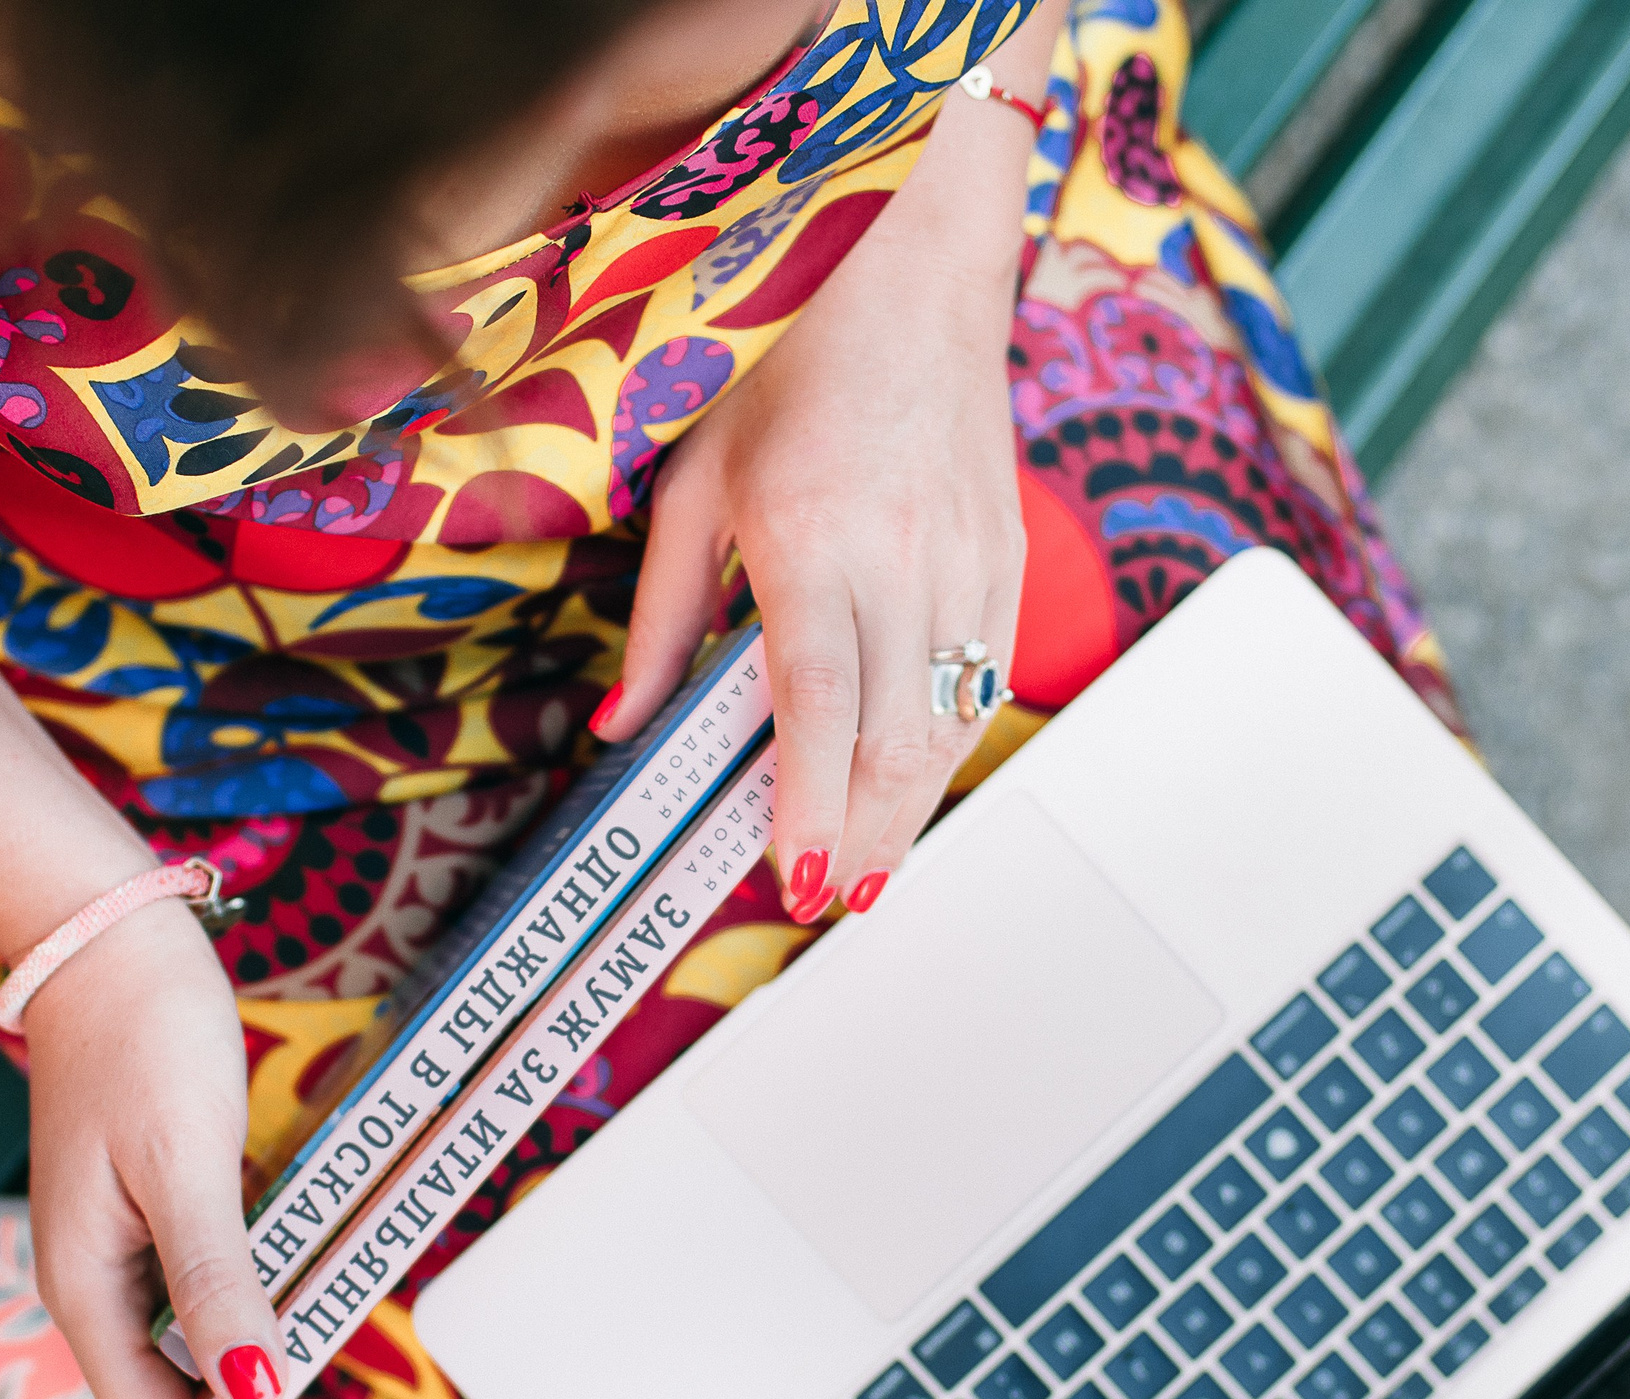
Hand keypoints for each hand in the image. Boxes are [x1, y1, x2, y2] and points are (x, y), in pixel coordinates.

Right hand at [20, 897, 392, 1398]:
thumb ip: (216, 1284)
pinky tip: (308, 1340)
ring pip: (190, 1376)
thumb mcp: (184, 1163)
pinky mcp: (151, 1224)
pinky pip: (200, 1320)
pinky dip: (257, 1348)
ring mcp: (121, 1260)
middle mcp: (96, 1292)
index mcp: (86, 1291)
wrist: (105, 942)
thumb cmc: (143, 1037)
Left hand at [590, 121, 1029, 920]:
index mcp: (813, 538)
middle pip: (895, 737)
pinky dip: (953, 743)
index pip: (817, 707)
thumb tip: (623, 723)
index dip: (812, 806)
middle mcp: (902, 558)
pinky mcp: (1006, 555)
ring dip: (914, 807)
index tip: (798, 878)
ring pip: (952, 721)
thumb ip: (663, 615)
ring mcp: (967, 560)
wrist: (909, 265)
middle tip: (836, 902)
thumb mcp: (692, 480)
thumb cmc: (787, 357)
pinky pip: (987, 677)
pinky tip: (919, 782)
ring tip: (874, 868)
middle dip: (868, 836)